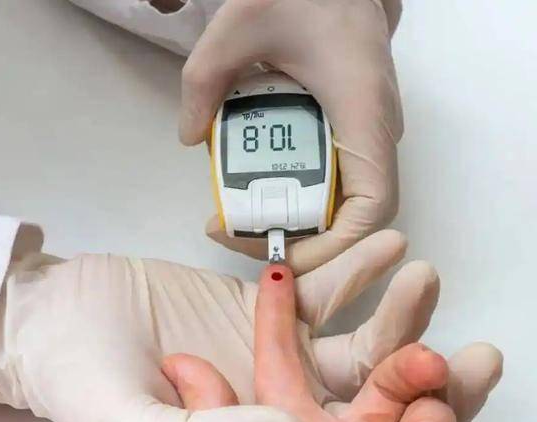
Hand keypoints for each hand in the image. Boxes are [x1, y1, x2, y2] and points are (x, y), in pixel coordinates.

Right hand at [0, 231, 500, 421]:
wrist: (54, 314)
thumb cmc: (74, 372)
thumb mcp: (126, 418)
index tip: (439, 403)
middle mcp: (274, 410)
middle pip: (367, 409)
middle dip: (419, 381)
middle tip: (467, 357)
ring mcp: (274, 358)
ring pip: (353, 347)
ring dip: (396, 316)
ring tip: (423, 279)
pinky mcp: (263, 309)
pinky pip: (320, 293)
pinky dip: (352, 268)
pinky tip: (384, 245)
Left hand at [180, 0, 403, 274]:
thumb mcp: (237, 28)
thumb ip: (204, 82)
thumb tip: (191, 138)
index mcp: (362, 113)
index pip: (371, 208)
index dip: (333, 249)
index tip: (277, 249)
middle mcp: (375, 132)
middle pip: (354, 218)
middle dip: (301, 243)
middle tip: (237, 234)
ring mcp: (366, 132)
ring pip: (344, 203)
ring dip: (298, 223)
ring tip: (241, 219)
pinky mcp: (352, 128)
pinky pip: (334, 178)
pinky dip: (300, 196)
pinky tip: (259, 187)